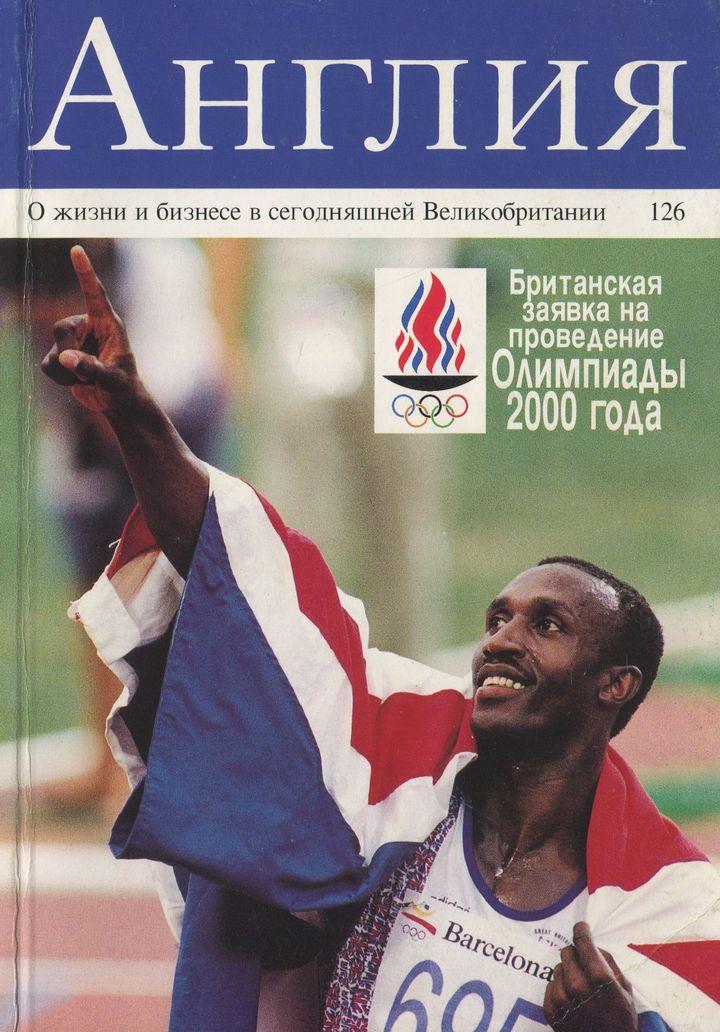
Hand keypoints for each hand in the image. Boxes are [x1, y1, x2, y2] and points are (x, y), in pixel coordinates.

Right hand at [41, 245, 138, 413]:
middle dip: (68, 350)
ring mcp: (73, 342)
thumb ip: (91, 368)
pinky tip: (77, 382)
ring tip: (88, 379)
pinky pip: (48, 365)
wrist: (116, 404)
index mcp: (108, 323)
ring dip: (68, 371)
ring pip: (54, 350)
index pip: (94, 293)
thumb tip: (64, 358)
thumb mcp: (113, 379)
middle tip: (83, 369)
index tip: (76, 250)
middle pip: (60, 326)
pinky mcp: (61, 357)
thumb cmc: (124, 387)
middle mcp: (88, 327)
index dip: (84, 272)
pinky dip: (61, 379)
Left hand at [544, 922, 637, 1030]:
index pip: (582, 941)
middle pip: (567, 952)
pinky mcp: (551, 1012)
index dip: (581, 931)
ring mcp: (563, 1000)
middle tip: (585, 967)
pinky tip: (572, 1000)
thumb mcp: (625, 990)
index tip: (581, 927)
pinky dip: (559, 988)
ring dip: (567, 973)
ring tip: (580, 990)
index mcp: (599, 978)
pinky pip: (550, 986)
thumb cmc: (621, 1021)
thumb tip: (594, 946)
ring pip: (558, 969)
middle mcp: (578, 986)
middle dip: (576, 956)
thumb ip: (609, 963)